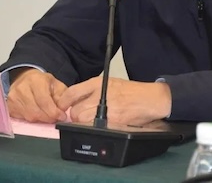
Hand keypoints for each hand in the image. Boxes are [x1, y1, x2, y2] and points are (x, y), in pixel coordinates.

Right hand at [7, 68, 67, 122]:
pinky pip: (22, 119)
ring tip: (46, 115)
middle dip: (48, 118)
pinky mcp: (9, 106)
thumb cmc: (42, 83)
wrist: (25, 79)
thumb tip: (63, 110)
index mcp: (35, 80)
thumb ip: (62, 97)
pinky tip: (36, 114)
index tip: (61, 117)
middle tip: (55, 118)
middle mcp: (21, 88)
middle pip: (36, 112)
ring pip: (29, 117)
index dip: (54, 112)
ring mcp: (13, 98)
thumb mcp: (56, 84)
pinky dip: (31, 119)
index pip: (44, 101)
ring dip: (40, 119)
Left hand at [56, 77, 170, 126]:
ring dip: (83, 123)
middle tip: (81, 116)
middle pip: (75, 111)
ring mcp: (106, 110)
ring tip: (91, 120)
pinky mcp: (112, 122)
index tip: (62, 106)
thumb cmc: (130, 91)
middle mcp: (99, 95)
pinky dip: (94, 128)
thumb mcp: (109, 83)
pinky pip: (95, 128)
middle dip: (75, 116)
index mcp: (97, 83)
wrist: (149, 99)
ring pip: (83, 121)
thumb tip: (74, 100)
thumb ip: (91, 89)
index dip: (64, 102)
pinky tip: (100, 125)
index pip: (72, 92)